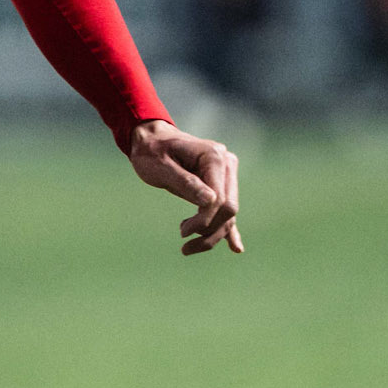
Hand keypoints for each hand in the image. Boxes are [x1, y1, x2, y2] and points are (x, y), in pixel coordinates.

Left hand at [128, 120, 242, 255]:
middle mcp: (227, 163)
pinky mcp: (221, 183)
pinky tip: (235, 248)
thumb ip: (186, 182)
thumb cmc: (151, 151)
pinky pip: (227, 209)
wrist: (151, 140)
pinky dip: (229, 228)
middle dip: (209, 229)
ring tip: (187, 246)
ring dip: (212, 233)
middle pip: (229, 207)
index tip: (182, 231)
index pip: (219, 198)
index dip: (204, 219)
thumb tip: (210, 201)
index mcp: (214, 157)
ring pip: (229, 213)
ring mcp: (227, 173)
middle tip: (183, 239)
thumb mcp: (161, 167)